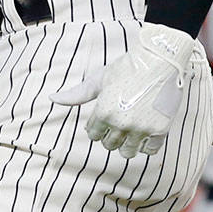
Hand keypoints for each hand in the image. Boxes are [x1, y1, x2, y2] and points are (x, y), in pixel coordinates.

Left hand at [55, 23, 202, 157]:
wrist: (160, 60)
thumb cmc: (127, 67)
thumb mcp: (99, 79)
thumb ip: (77, 94)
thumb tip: (52, 99)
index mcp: (103, 111)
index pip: (92, 134)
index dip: (97, 125)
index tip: (105, 116)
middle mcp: (120, 123)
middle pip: (108, 144)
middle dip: (111, 135)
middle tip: (119, 120)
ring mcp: (141, 128)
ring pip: (127, 152)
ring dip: (127, 144)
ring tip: (131, 129)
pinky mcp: (159, 130)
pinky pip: (149, 150)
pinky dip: (147, 144)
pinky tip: (146, 131)